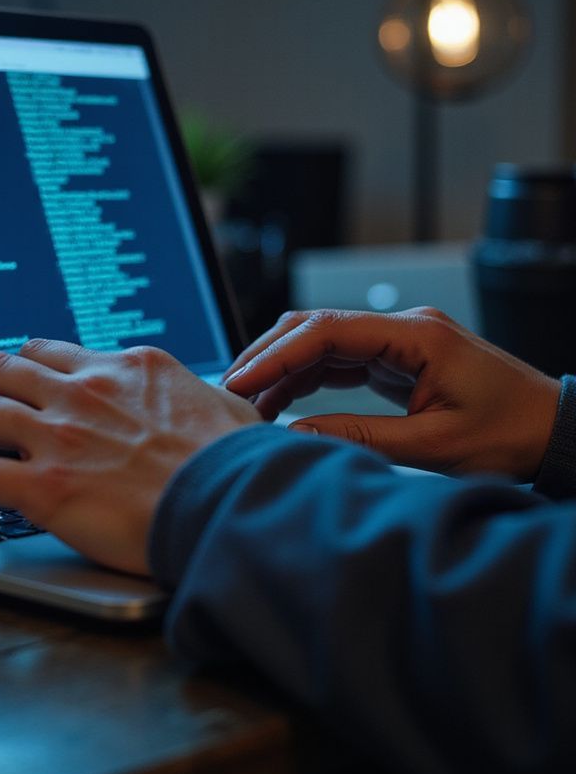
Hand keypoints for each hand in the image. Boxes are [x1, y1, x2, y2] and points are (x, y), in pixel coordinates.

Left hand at [0, 339, 261, 574]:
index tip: (11, 384)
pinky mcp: (46, 486)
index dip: (22, 369)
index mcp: (126, 367)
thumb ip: (198, 396)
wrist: (236, 505)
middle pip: (3, 368)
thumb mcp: (226, 407)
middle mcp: (86, 390)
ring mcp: (61, 435)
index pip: (52, 354)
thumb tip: (206, 398)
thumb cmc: (240, 464)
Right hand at [223, 307, 560, 477]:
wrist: (554, 432)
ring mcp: (397, 341)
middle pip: (315, 327)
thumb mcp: (435, 446)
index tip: (242, 380)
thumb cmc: (510, 435)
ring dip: (282, 368)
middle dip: (268, 356)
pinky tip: (280, 403)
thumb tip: (295, 433)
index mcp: (416, 335)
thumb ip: (360, 437)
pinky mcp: (395, 359)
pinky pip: (337, 360)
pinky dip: (304, 379)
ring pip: (320, 342)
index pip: (327, 331)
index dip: (277, 355)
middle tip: (231, 389)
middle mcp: (402, 328)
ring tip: (248, 402)